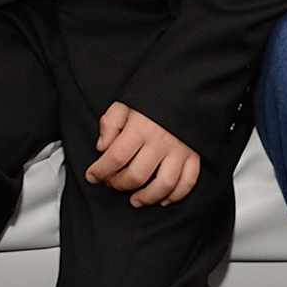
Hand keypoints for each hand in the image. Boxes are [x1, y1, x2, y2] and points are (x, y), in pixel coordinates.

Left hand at [85, 102, 201, 207]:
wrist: (183, 87)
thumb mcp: (124, 103)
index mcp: (140, 127)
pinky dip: (175, 196)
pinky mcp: (194, 155)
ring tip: (135, 200)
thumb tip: (102, 147)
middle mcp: (160, 142)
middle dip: (119, 184)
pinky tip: (163, 199)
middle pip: (136, 175)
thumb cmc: (152, 97)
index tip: (92, 175)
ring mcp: (179, 151)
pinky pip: (187, 182)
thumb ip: (110, 124)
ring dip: (147, 198)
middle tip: (111, 183)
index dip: (100, 171)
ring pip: (163, 185)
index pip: (116, 157)